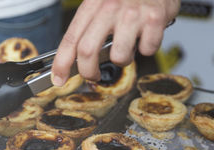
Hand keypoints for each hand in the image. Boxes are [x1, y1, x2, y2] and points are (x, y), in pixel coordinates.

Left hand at [51, 0, 180, 85]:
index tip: (59, 78)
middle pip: (87, 51)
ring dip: (122, 60)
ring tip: (126, 47)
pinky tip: (146, 35)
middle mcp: (109, 7)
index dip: (62, 63)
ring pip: (119, 57)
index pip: (70, 39)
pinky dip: (146, 48)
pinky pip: (147, 50)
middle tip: (92, 75)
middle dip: (88, 72)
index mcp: (92, 4)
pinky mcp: (154, 19)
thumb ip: (88, 27)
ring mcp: (132, 14)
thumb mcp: (101, 3)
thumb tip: (73, 58)